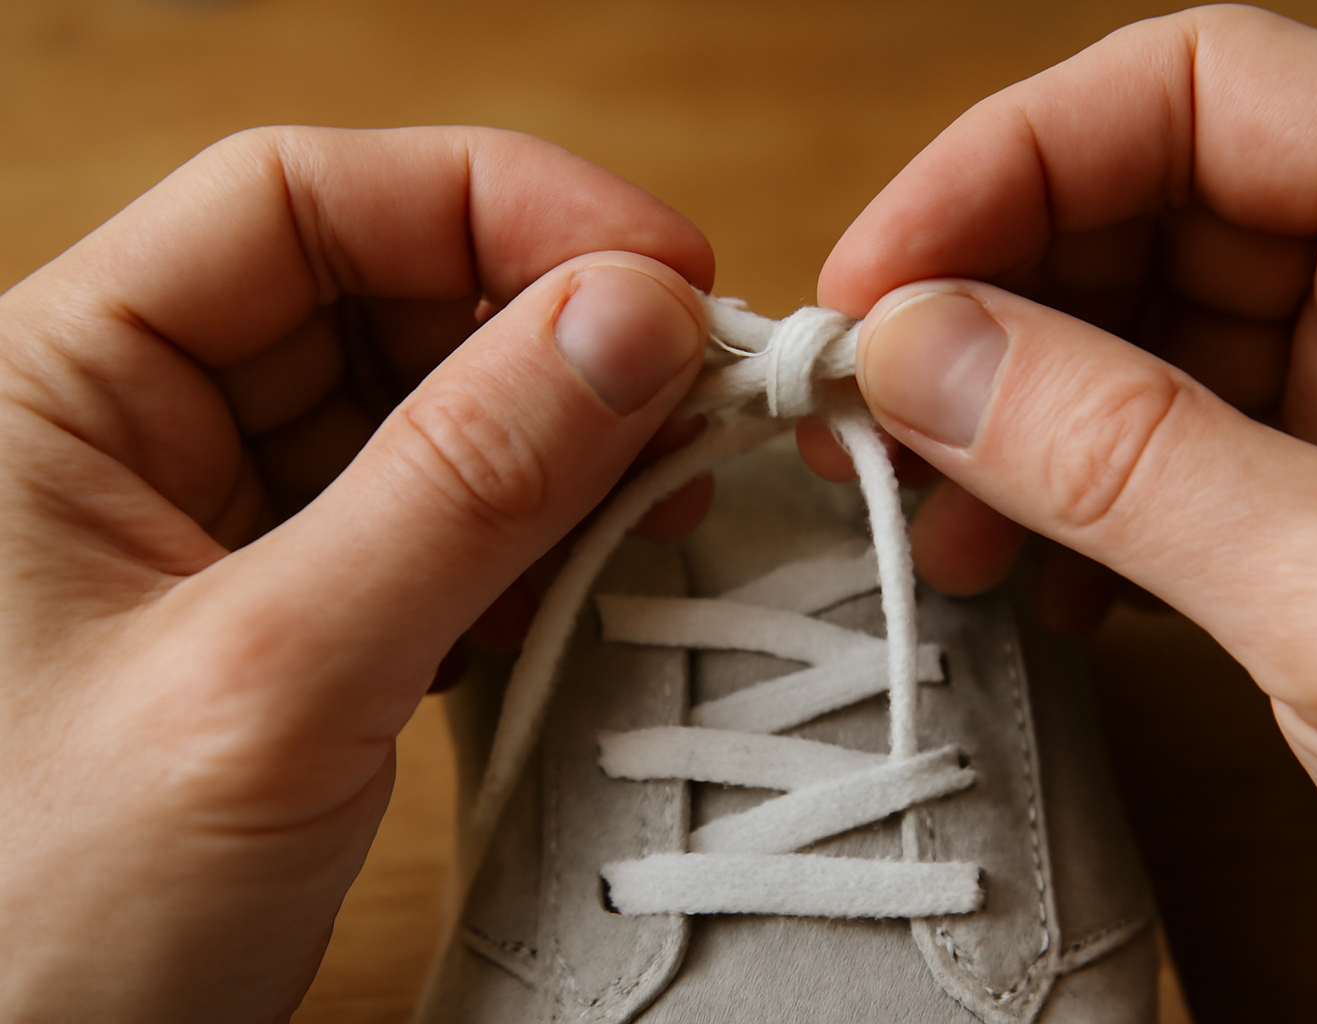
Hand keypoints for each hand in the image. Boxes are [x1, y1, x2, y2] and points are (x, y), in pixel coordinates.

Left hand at [0, 126, 712, 1020]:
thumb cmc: (35, 917)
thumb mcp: (273, 680)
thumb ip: (460, 484)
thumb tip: (632, 319)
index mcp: (57, 384)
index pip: (297, 204)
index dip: (495, 205)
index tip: (662, 270)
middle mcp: (133, 430)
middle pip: (377, 296)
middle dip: (548, 335)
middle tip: (694, 396)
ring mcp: (215, 527)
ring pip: (422, 411)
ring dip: (557, 442)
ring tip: (662, 493)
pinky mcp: (287, 614)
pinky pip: (431, 522)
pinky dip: (528, 537)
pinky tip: (583, 576)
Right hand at [817, 5, 1316, 1016]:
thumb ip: (1122, 454)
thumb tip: (916, 348)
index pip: (1195, 93)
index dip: (1007, 166)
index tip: (875, 280)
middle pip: (1142, 211)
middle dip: (985, 304)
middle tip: (866, 408)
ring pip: (1132, 338)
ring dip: (1008, 418)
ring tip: (934, 518)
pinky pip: (1159, 455)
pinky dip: (1069, 504)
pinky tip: (1033, 581)